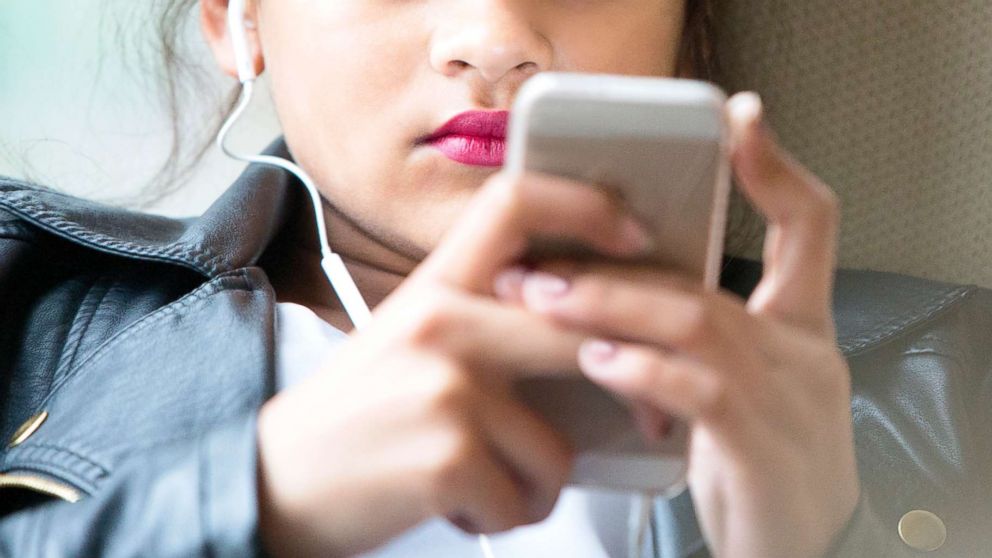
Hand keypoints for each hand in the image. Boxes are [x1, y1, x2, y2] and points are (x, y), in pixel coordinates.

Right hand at [253, 167, 655, 556]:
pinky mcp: (448, 454)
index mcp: (433, 286)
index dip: (586, 207)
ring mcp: (446, 386)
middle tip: (647, 415)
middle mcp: (441, 321)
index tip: (634, 238)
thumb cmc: (355, 417)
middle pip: (573, 329)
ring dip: (535, 482)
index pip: (514, 203)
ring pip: (558, 445)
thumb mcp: (408, 339)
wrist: (271, 482)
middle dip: (632, 382)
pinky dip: (506, 515)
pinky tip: (458, 504)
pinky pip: (528, 497)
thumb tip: (580, 323)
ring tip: (486, 481)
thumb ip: (482, 317)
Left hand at [496, 92, 859, 557]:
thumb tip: (606, 306)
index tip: (737, 119)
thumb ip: (694, 345)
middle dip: (615, 269)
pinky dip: (642, 370)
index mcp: (801, 333)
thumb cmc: (756, 472)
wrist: (799, 557)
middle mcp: (806, 355)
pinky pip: (701, 391)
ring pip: (696, 323)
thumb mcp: (736, 396)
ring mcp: (792, 401)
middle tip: (538, 264)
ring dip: (610, 307)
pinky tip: (596, 361)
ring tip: (543, 300)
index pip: (809, 228)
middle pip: (709, 283)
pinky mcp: (766, 450)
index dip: (775, 169)